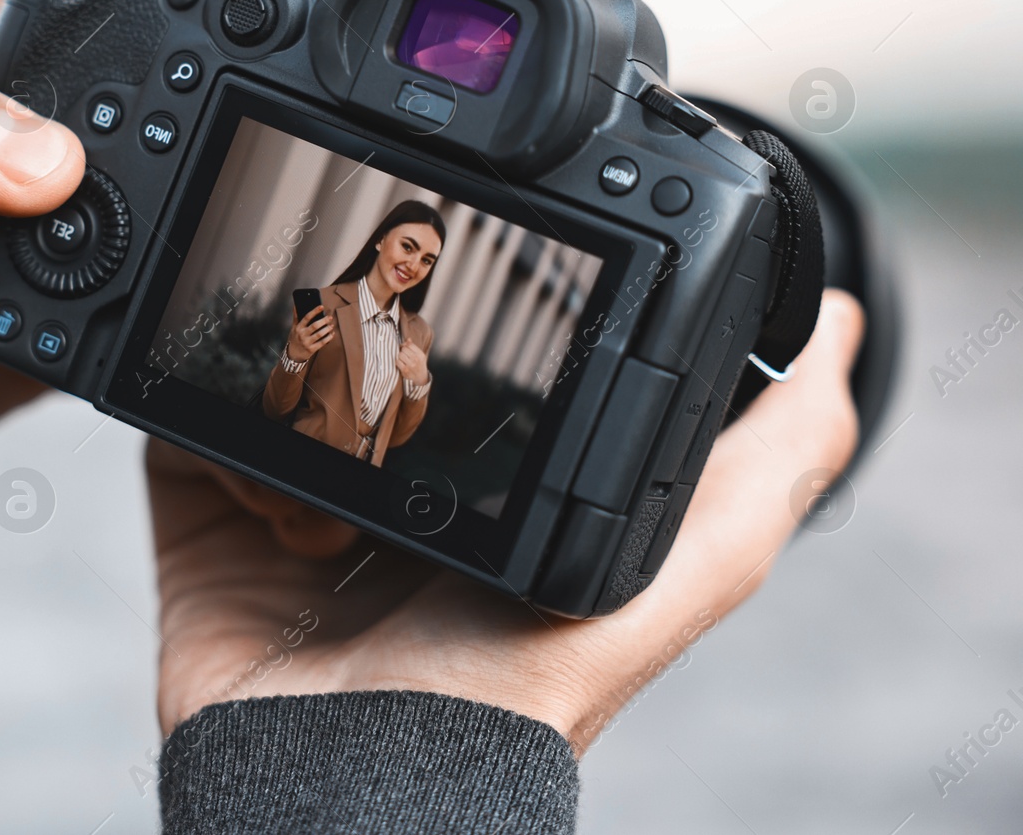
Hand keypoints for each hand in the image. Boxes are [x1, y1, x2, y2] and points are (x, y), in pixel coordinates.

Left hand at [0, 0, 386, 514]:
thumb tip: (56, 162)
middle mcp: (10, 128)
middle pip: (184, 58)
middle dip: (294, 29)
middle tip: (389, 44)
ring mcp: (34, 229)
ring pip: (187, 180)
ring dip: (270, 171)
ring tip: (354, 173)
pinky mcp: (39, 327)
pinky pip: (151, 302)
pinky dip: (210, 298)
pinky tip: (259, 300)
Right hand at [147, 289, 862, 752]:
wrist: (344, 772)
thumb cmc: (513, 688)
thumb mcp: (681, 568)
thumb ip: (766, 467)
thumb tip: (848, 337)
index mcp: (489, 488)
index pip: (478, 362)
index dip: (474, 303)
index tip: (468, 254)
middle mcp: (393, 491)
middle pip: (367, 354)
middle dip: (357, 313)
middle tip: (359, 286)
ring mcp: (290, 505)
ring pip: (268, 376)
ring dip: (276, 358)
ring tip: (303, 378)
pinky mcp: (206, 522)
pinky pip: (179, 432)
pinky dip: (189, 412)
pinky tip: (225, 423)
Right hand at [285, 305, 334, 362]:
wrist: (293, 354)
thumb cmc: (295, 339)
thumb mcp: (293, 328)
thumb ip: (296, 317)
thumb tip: (296, 306)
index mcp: (298, 328)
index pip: (307, 317)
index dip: (314, 311)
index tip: (321, 306)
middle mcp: (302, 335)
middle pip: (314, 326)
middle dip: (324, 320)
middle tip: (330, 317)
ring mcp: (307, 343)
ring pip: (319, 334)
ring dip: (327, 329)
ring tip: (331, 325)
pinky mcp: (312, 349)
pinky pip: (322, 342)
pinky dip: (328, 338)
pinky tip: (332, 334)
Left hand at [395, 338, 427, 384]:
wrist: (421, 377)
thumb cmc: (419, 365)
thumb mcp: (419, 355)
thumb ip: (413, 347)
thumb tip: (408, 339)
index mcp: (420, 354)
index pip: (410, 345)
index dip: (405, 345)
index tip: (404, 347)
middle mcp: (416, 359)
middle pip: (404, 349)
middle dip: (402, 351)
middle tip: (404, 355)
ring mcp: (411, 365)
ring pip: (400, 355)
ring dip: (399, 356)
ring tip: (402, 359)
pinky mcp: (405, 370)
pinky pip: (397, 361)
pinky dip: (397, 362)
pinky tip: (400, 363)